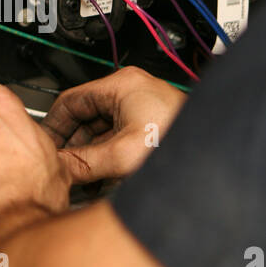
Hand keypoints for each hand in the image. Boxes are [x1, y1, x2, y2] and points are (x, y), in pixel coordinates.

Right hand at [42, 67, 186, 183]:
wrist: (219, 155)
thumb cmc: (182, 142)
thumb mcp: (123, 155)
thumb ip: (84, 162)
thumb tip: (58, 168)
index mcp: (122, 85)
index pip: (70, 100)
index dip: (54, 126)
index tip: (46, 148)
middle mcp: (131, 93)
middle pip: (86, 119)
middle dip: (73, 147)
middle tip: (63, 169)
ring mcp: (141, 110)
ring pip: (101, 133)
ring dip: (91, 157)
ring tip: (83, 180)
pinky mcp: (150, 127)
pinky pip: (117, 141)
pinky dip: (107, 159)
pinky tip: (104, 181)